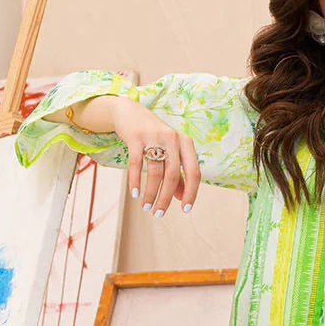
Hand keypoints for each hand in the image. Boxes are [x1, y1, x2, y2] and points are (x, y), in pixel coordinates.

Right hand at [110, 97, 201, 215]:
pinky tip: (135, 193)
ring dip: (150, 193)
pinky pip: (136, 164)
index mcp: (186, 143)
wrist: (130, 112)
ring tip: (146, 206)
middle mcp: (173, 139)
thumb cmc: (154, 137)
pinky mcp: (136, 137)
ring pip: (155, 172)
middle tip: (158, 214)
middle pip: (173, 176)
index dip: (191, 193)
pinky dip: (135, 181)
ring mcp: (154, 136)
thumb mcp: (170, 152)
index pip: (194, 173)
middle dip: (166, 198)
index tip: (185, 209)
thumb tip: (181, 198)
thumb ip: (178, 173)